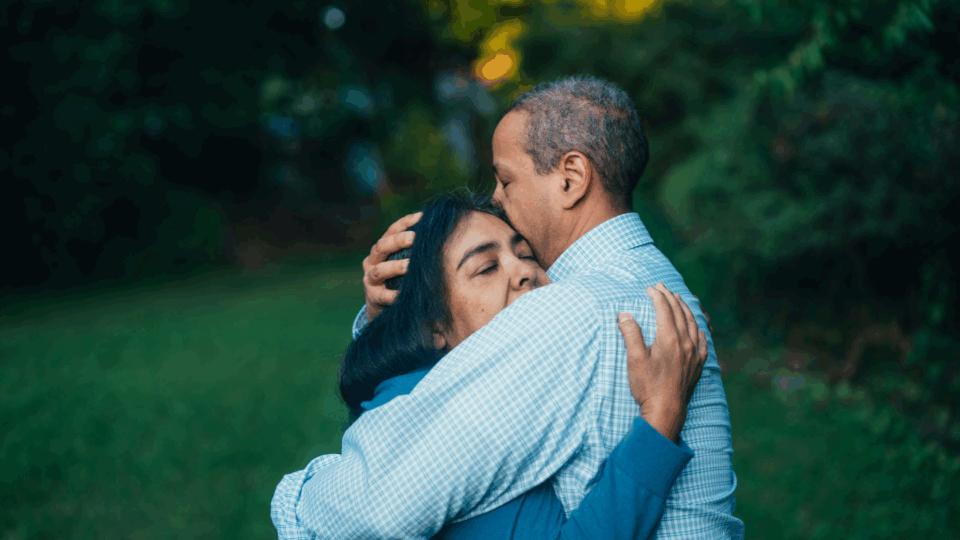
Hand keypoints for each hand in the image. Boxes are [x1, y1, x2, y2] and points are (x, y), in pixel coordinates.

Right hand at [362, 211, 421, 320]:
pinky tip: (404, 294)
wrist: (381, 306)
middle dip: (398, 241)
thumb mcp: (403, 262)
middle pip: (382, 246)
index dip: (405, 223)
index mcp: (381, 248)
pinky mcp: (372, 297)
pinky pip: (383, 295)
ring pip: (380, 270)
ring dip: (395, 266)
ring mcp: (370, 278)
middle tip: (414, 238)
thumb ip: (414, 249)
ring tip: (409, 266)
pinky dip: (393, 295)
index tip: (421, 217)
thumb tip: (439, 231)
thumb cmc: (399, 279)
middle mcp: (372, 261)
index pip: (391, 231)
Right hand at [617, 283, 707, 441]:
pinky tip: (697, 327)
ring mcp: (694, 353)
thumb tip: (624, 315)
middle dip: (670, 297)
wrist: (666, 410)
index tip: (650, 288)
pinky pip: (703, 340)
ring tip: (679, 300)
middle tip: (662, 287)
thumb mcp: (634, 359)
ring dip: (685, 309)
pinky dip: (699, 328)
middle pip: (679, 312)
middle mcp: (685, 342)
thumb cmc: (648, 386)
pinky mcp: (698, 364)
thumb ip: (630, 334)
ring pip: (693, 323)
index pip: (664, 310)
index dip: (657, 296)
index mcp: (669, 338)